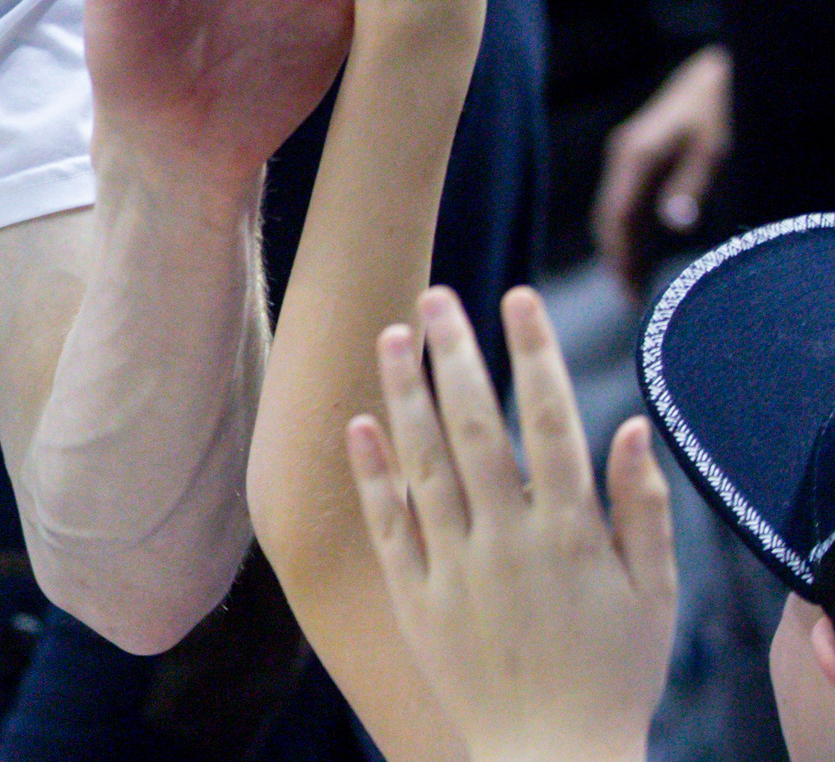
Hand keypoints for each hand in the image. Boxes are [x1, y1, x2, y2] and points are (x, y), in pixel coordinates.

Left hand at [346, 286, 675, 761]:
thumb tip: (632, 425)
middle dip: (456, 354)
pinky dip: (372, 470)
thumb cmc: (613, 675)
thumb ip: (642, 509)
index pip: (553, 422)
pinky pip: (389, 521)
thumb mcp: (651, 597)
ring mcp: (456, 566)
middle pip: (476, 427)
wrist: (551, 757)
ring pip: (422, 462)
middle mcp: (509, 540)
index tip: (518, 298)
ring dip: (404, 394)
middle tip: (435, 294)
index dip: (534, 355)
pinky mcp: (414, 595)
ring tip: (391, 335)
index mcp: (573, 535)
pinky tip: (359, 421)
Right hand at [594, 44, 730, 290]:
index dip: (620, 256)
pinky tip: (644, 246)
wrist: (722, 70)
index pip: (616, 216)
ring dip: (623, 244)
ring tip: (634, 283)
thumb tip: (673, 224)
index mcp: (635, 155)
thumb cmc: (723, 107)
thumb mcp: (716, 146)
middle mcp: (624, 154)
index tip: (628, 293)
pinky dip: (631, 226)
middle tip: (630, 299)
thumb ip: (693, 183)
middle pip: (610, 215)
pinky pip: (627, 196)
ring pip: (617, 207)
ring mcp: (630, 151)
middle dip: (617, 257)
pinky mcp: (641, 151)